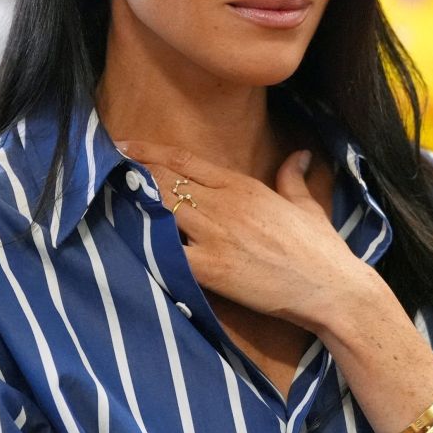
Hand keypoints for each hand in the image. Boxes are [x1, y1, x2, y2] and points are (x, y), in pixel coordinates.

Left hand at [115, 141, 378, 332]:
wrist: (332, 287)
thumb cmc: (321, 249)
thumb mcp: (307, 205)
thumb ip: (293, 177)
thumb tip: (298, 154)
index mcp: (244, 187)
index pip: (186, 162)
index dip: (151, 152)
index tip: (124, 145)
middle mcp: (225, 205)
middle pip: (165, 182)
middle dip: (132, 174)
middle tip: (100, 169)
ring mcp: (216, 236)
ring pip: (160, 211)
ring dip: (132, 205)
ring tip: (101, 199)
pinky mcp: (211, 269)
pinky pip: (166, 254)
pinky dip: (145, 246)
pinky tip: (123, 242)